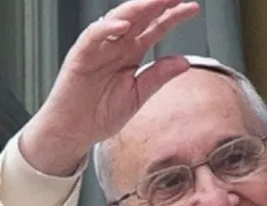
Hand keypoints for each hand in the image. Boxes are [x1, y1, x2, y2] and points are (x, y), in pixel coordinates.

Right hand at [20, 0, 198, 175]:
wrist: (74, 131)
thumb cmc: (101, 113)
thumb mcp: (138, 95)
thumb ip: (158, 77)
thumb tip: (185, 62)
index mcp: (130, 53)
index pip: (155, 28)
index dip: (172, 17)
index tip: (192, 8)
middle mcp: (115, 46)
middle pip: (139, 18)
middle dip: (158, 4)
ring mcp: (98, 48)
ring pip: (117, 20)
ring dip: (136, 8)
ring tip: (156, 1)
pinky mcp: (80, 56)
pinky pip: (93, 37)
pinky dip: (107, 29)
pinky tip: (123, 26)